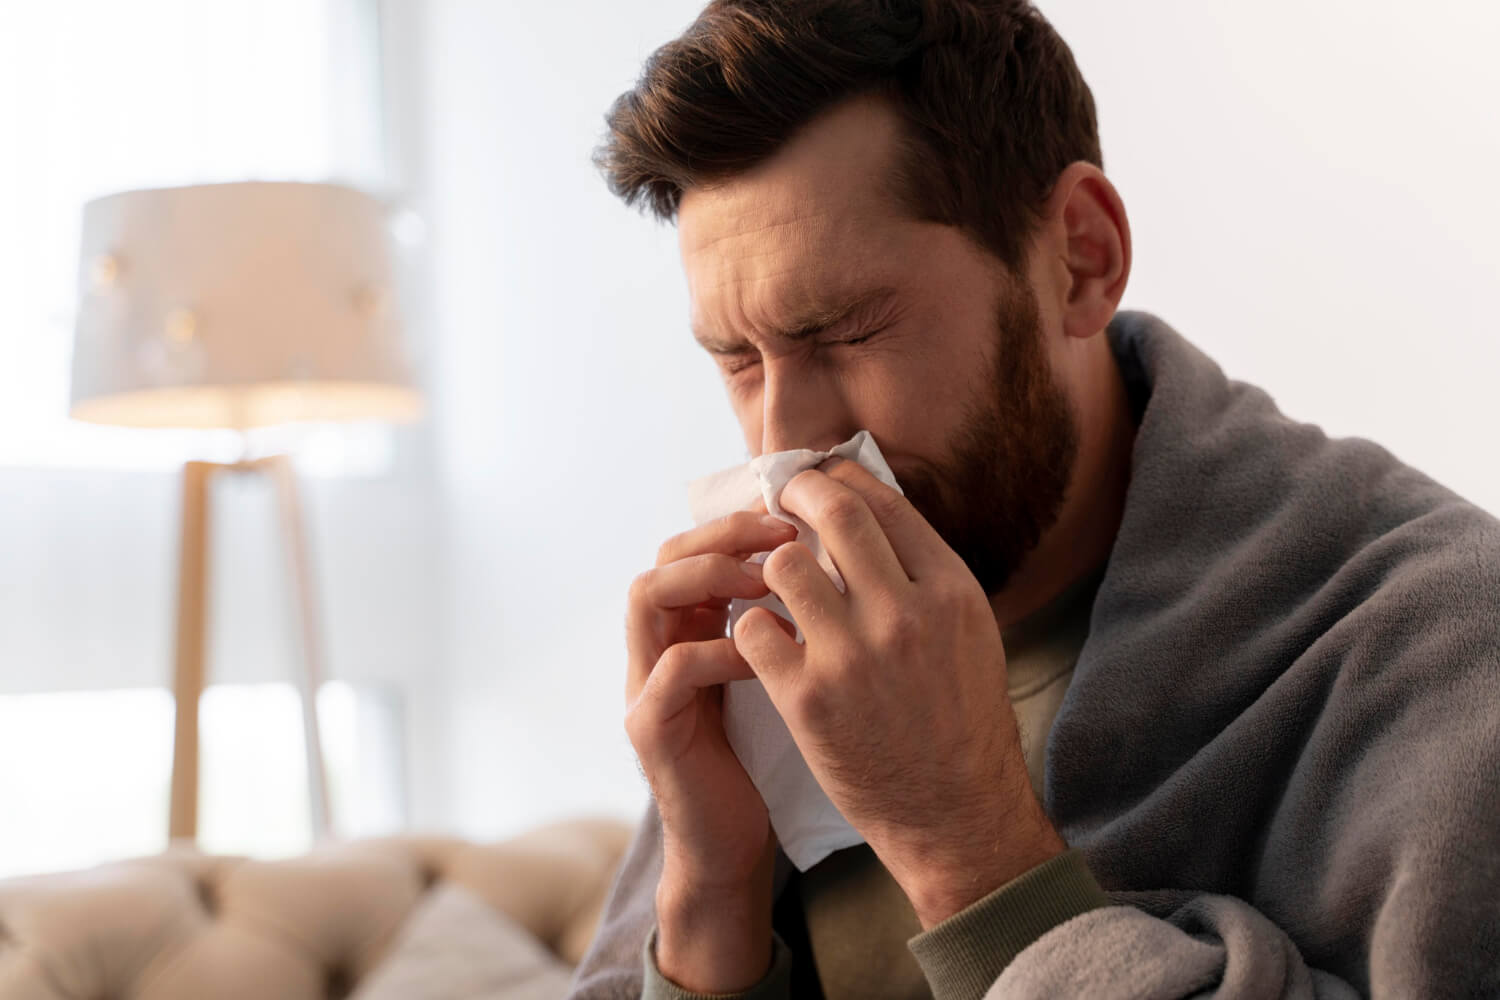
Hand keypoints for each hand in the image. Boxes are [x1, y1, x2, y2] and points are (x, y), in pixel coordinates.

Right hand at [624, 503, 798, 989]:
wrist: (732, 844)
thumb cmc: (767, 753)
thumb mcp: (779, 672)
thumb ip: (786, 620)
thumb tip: (840, 558)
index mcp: (688, 627)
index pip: (695, 543)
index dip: (742, 522)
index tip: (798, 515)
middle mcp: (656, 645)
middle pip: (665, 554)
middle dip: (725, 534)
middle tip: (785, 535)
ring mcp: (644, 684)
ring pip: (648, 594)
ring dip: (711, 575)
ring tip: (769, 581)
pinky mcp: (650, 728)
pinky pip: (674, 666)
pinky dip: (722, 648)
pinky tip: (772, 653)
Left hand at [731, 457, 1064, 927]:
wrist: (956, 812)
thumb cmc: (961, 719)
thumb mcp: (969, 631)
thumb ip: (923, 574)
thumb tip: (870, 509)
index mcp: (950, 590)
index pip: (882, 501)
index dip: (839, 477)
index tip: (817, 476)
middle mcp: (905, 613)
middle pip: (833, 512)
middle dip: (796, 493)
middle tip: (778, 499)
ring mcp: (854, 655)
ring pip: (783, 564)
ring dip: (770, 567)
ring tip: (771, 584)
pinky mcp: (809, 698)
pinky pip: (754, 628)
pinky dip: (752, 626)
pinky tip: (764, 638)